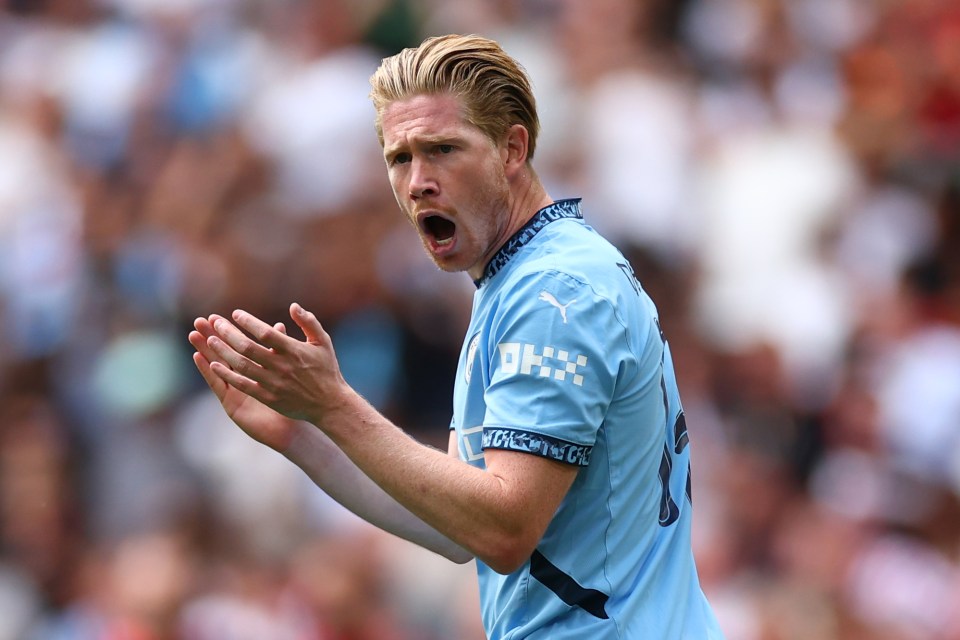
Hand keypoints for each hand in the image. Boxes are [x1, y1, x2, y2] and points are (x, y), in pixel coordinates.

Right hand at [189, 316, 299, 450]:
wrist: (292, 429)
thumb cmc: (294, 401)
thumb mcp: (288, 370)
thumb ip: (282, 349)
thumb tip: (279, 325)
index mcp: (255, 370)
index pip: (238, 346)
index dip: (228, 332)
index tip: (218, 316)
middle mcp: (242, 380)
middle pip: (223, 354)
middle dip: (212, 337)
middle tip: (199, 321)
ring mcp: (235, 392)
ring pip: (216, 367)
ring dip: (205, 350)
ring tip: (194, 334)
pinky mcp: (231, 404)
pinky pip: (218, 385)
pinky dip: (208, 371)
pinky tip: (199, 357)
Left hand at [196, 303, 345, 427]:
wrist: (330, 404)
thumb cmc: (326, 370)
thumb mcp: (323, 342)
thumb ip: (309, 322)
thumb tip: (293, 306)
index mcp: (294, 351)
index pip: (265, 333)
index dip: (248, 322)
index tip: (236, 314)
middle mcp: (282, 366)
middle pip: (248, 347)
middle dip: (228, 333)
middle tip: (215, 323)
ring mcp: (274, 383)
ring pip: (242, 365)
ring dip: (223, 352)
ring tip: (210, 340)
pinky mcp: (269, 398)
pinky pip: (243, 385)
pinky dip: (227, 375)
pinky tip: (214, 365)